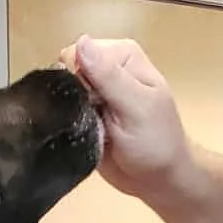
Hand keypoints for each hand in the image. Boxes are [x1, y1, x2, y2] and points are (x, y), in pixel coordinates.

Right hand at [59, 36, 191, 204]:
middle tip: (93, 120)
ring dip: (69, 113)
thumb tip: (80, 42)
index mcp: (121, 55)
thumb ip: (108, 76)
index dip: (78, 77)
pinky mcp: (84, 117)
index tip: (94, 103)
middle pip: (67, 72)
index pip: (80, 52)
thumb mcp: (136, 106)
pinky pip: (63, 115)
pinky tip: (79, 137)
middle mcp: (105, 69)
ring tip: (88, 131)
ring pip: (63, 94)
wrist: (159, 179)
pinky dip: (67, 125)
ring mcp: (93, 94)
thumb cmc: (156, 142)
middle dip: (73, 96)